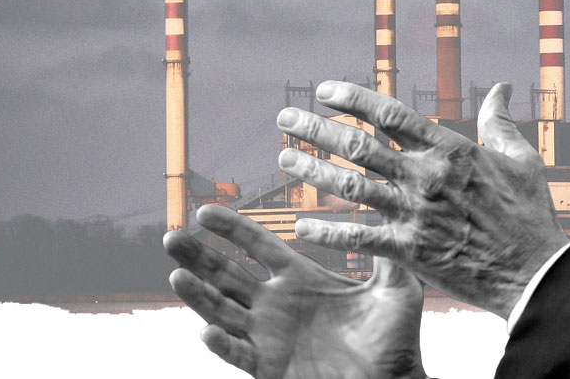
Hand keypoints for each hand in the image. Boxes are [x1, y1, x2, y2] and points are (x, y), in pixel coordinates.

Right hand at [164, 204, 425, 378]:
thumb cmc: (398, 340)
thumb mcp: (397, 288)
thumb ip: (389, 251)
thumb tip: (393, 206)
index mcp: (301, 280)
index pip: (258, 246)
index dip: (231, 229)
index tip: (204, 210)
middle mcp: (278, 305)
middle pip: (227, 275)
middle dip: (199, 256)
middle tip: (170, 236)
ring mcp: (270, 337)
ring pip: (223, 311)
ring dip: (198, 295)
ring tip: (176, 274)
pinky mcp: (271, 368)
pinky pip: (240, 354)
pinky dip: (223, 344)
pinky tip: (208, 330)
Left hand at [276, 81, 568, 317]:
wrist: (532, 272)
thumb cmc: (529, 214)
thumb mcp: (520, 159)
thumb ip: (500, 122)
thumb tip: (500, 88)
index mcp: (451, 150)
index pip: (392, 115)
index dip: (354, 99)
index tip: (325, 90)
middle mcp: (426, 177)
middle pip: (360, 147)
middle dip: (317, 129)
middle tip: (285, 119)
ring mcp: (415, 214)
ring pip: (352, 187)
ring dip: (314, 171)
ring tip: (284, 159)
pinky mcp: (410, 249)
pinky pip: (359, 238)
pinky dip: (328, 232)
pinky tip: (301, 224)